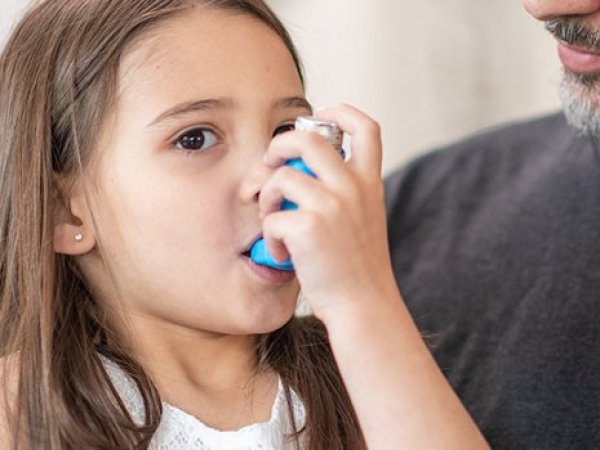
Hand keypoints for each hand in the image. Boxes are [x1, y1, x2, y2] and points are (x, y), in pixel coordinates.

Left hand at [259, 104, 397, 321]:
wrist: (364, 306)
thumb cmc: (357, 268)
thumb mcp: (364, 219)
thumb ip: (345, 192)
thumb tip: (303, 172)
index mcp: (369, 183)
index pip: (366, 127)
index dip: (341, 111)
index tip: (321, 115)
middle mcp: (353, 187)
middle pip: (308, 139)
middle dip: (279, 145)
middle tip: (271, 163)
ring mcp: (332, 205)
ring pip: (280, 177)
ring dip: (266, 197)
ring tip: (272, 221)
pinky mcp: (308, 228)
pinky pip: (271, 217)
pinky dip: (269, 236)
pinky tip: (280, 254)